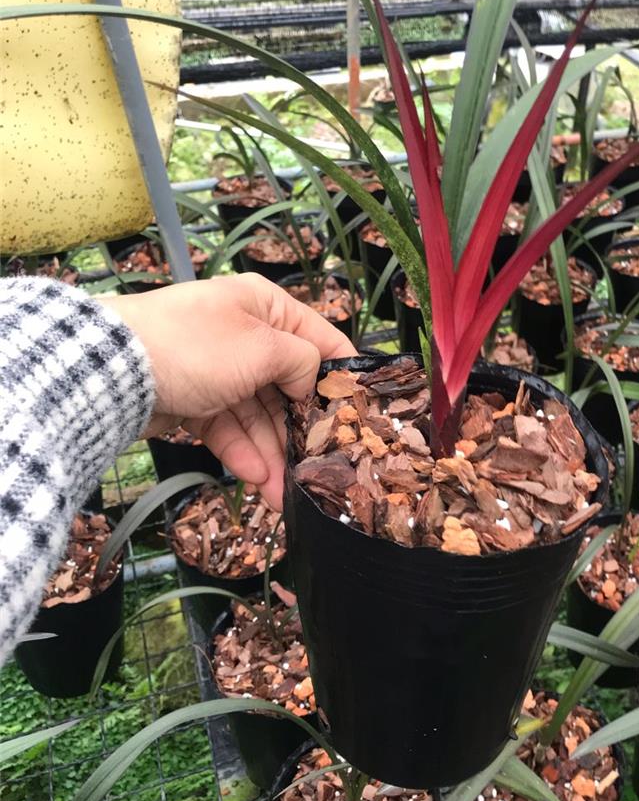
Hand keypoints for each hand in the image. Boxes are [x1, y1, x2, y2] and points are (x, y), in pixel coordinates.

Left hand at [102, 274, 356, 507]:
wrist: (113, 372)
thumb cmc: (196, 347)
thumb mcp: (264, 348)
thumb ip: (303, 363)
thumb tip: (311, 382)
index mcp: (266, 307)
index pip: (320, 339)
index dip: (342, 376)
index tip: (363, 413)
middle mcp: (246, 334)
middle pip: (289, 385)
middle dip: (302, 430)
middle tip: (321, 468)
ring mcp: (219, 369)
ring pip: (259, 414)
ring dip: (272, 453)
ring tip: (284, 494)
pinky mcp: (195, 400)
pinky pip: (228, 428)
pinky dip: (242, 452)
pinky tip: (255, 478)